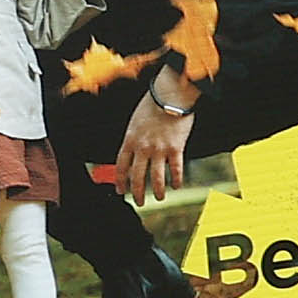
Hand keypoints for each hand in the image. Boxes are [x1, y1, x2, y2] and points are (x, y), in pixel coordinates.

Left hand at [115, 85, 195, 203]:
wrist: (169, 95)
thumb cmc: (152, 106)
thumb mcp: (135, 123)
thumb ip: (133, 139)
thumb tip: (133, 152)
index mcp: (129, 141)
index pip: (121, 167)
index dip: (120, 181)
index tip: (121, 191)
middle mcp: (142, 148)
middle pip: (137, 176)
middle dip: (137, 192)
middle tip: (140, 202)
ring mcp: (159, 149)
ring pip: (156, 177)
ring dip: (157, 190)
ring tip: (160, 197)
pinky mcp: (176, 148)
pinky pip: (175, 169)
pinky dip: (176, 180)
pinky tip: (177, 186)